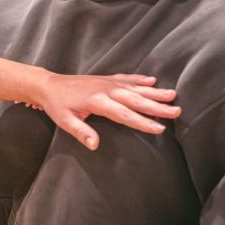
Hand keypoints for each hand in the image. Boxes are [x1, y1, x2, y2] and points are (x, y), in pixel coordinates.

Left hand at [36, 73, 179, 149]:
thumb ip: (80, 132)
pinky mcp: (106, 79)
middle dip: (157, 106)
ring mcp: (107, 82)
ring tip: (173, 95)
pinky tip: (153, 81)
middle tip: (177, 111)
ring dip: (154, 92)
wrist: (48, 85)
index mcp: (97, 102)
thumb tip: (95, 145)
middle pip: (135, 100)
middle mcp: (105, 90)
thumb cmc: (56, 105)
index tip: (159, 128)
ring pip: (135, 88)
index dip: (142, 122)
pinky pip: (126, 78)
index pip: (125, 114)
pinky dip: (139, 79)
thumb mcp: (64, 121)